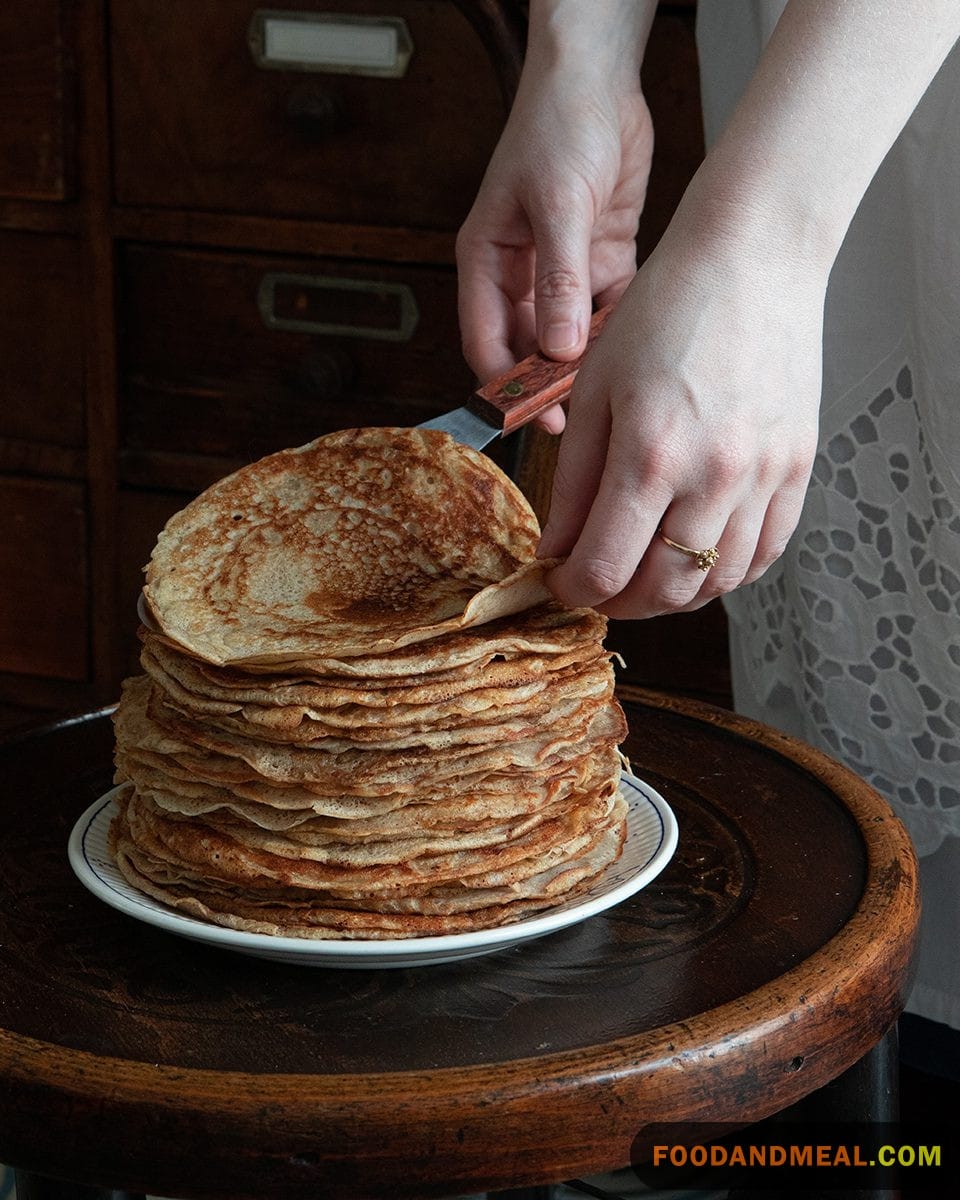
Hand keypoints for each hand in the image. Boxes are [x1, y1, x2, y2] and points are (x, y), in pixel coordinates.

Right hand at [456, 58, 652, 432]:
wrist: (601, 76)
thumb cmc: (558, 125)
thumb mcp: (556, 204)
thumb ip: (558, 279)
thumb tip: (559, 347)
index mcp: (487, 261)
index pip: (485, 340)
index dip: (506, 385)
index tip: (534, 417)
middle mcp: (520, 273)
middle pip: (528, 346)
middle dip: (549, 382)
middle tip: (578, 417)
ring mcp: (562, 268)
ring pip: (571, 335)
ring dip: (588, 361)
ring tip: (612, 388)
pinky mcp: (601, 259)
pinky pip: (610, 310)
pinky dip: (621, 329)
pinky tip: (638, 347)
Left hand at [536, 196, 826, 617]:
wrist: (752, 260)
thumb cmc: (665, 312)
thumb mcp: (594, 390)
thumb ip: (573, 481)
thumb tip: (558, 549)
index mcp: (650, 454)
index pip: (605, 566)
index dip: (573, 589)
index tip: (558, 581)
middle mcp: (713, 476)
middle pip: (662, 589)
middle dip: (617, 601)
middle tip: (596, 586)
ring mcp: (764, 477)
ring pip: (716, 582)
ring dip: (671, 596)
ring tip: (643, 577)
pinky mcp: (797, 468)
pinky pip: (765, 553)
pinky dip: (727, 574)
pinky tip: (697, 560)